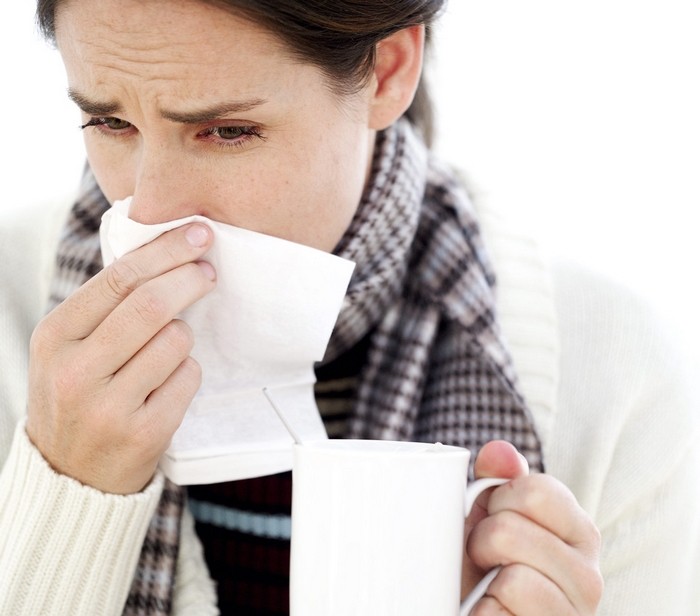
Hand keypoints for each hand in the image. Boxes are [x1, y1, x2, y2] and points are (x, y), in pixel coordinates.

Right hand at [25, 223, 215, 493]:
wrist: (70, 475)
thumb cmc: (79, 395)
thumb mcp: (70, 347)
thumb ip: (106, 305)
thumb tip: (165, 252)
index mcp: (55, 336)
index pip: (119, 278)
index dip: (166, 252)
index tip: (198, 235)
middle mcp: (76, 370)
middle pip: (151, 304)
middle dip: (190, 278)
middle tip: (208, 271)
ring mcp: (109, 406)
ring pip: (176, 340)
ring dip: (184, 334)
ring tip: (168, 348)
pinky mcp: (144, 433)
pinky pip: (189, 377)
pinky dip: (188, 370)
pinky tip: (169, 383)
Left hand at [461, 441, 602, 614]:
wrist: (473, 614)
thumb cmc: (484, 569)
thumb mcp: (486, 519)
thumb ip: (496, 481)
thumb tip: (499, 450)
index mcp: (579, 531)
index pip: (536, 490)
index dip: (498, 500)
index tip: (495, 519)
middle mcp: (589, 575)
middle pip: (509, 530)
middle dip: (481, 542)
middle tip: (487, 562)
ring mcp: (574, 614)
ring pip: (512, 579)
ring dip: (484, 585)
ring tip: (491, 592)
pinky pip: (501, 615)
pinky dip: (485, 615)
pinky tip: (495, 614)